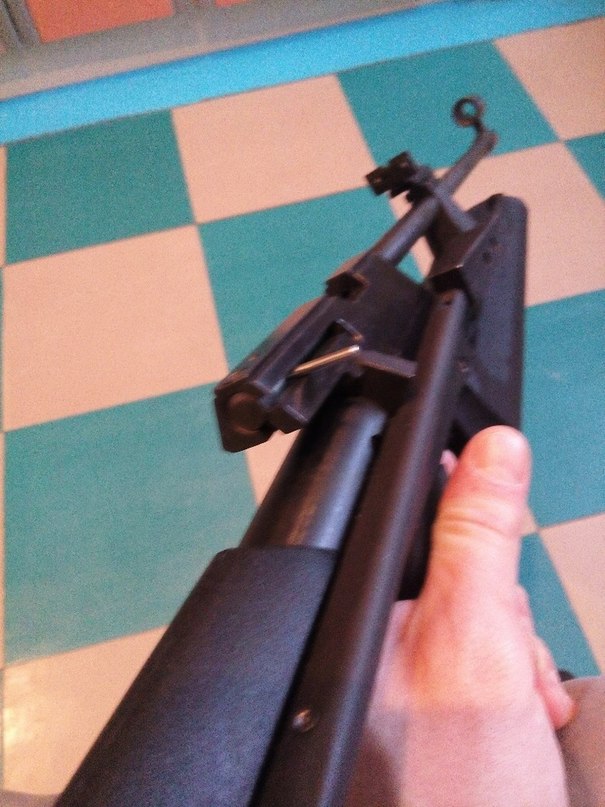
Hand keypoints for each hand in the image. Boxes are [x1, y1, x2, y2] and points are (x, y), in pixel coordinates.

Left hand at [347, 426, 574, 806]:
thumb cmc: (459, 783)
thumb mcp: (476, 633)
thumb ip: (479, 534)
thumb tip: (496, 446)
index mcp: (352, 615)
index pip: (395, 524)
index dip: (447, 503)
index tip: (485, 487)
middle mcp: (371, 642)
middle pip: (451, 572)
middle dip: (499, 606)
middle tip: (507, 653)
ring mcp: (408, 677)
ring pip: (480, 616)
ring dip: (516, 649)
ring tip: (521, 704)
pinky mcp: (444, 705)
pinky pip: (491, 658)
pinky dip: (519, 678)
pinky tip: (526, 715)